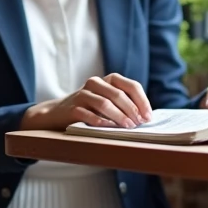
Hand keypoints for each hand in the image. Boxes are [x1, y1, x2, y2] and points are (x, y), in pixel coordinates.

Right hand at [21, 74, 152, 130]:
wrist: (58, 113)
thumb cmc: (90, 109)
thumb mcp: (108, 101)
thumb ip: (125, 104)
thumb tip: (146, 117)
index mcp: (108, 80)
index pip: (131, 86)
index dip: (142, 101)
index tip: (148, 116)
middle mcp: (95, 83)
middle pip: (118, 94)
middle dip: (131, 110)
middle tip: (138, 123)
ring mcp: (82, 94)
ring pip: (104, 103)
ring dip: (118, 116)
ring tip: (127, 127)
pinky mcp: (72, 107)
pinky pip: (88, 114)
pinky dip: (100, 121)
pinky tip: (107, 128)